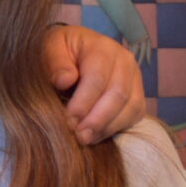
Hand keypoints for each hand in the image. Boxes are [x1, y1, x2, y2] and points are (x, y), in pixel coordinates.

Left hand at [45, 23, 145, 142]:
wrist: (72, 50)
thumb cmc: (58, 51)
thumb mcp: (49, 48)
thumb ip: (55, 62)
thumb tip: (65, 80)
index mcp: (102, 47)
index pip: (97, 78)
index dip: (83, 102)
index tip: (67, 120)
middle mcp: (125, 61)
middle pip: (118, 95)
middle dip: (96, 119)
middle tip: (77, 136)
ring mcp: (134, 78)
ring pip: (131, 108)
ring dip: (107, 127)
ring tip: (84, 139)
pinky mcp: (137, 94)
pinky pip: (134, 115)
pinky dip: (116, 128)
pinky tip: (95, 136)